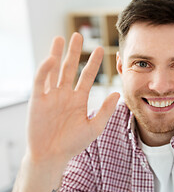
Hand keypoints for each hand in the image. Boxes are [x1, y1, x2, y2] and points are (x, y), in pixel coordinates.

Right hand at [27, 33, 119, 163]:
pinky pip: (41, 82)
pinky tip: (51, 59)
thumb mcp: (94, 127)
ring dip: (57, 54)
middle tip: (79, 35)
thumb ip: (105, 110)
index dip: (93, 63)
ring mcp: (51, 96)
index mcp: (78, 99)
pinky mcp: (37, 100)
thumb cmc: (73, 144)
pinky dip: (45, 70)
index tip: (101, 49)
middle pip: (70, 68)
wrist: (52, 156)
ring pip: (54, 70)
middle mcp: (65, 94)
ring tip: (61, 38)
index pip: (87, 76)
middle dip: (74, 52)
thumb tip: (117, 93)